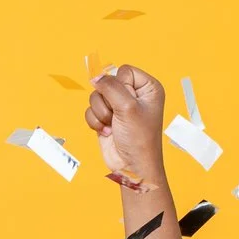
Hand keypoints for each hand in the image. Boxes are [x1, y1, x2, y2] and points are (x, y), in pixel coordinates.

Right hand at [86, 63, 165, 183]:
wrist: (131, 166)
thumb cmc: (139, 139)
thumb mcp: (127, 107)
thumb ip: (110, 87)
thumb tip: (95, 77)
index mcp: (147, 87)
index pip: (124, 71)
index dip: (120, 86)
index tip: (127, 103)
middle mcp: (133, 94)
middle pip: (107, 83)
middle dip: (107, 102)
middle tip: (118, 117)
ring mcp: (118, 106)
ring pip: (96, 97)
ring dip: (101, 114)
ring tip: (113, 126)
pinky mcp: (106, 117)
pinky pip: (91, 110)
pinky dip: (95, 122)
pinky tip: (107, 132)